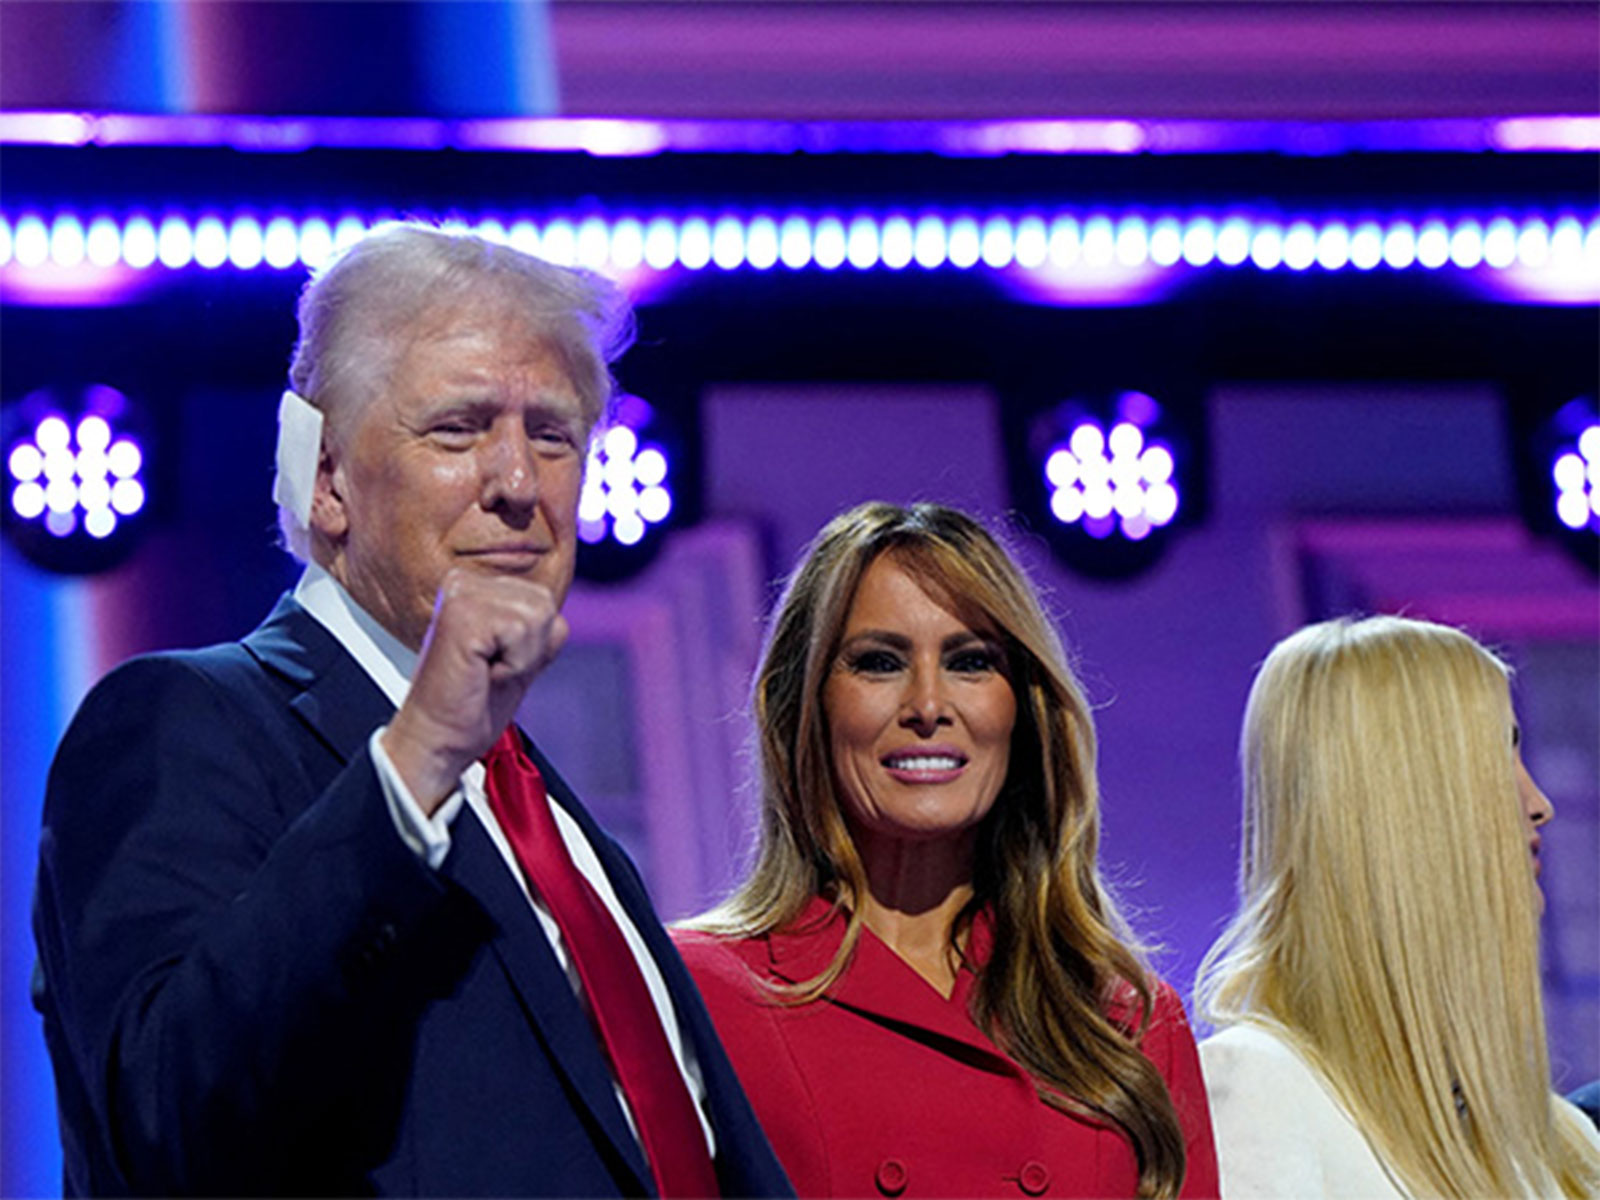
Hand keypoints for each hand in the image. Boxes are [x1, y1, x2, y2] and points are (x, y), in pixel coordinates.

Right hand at [381, 568, 568, 812]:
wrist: (438, 740)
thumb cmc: (470, 706)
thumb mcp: (517, 656)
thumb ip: (535, 627)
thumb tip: (558, 613)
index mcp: (473, 588)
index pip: (542, 600)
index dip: (533, 645)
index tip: (496, 664)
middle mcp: (463, 583)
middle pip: (544, 604)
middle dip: (530, 649)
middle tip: (491, 670)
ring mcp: (461, 594)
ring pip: (538, 615)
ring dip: (521, 657)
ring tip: (486, 671)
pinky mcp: (463, 614)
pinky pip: (523, 629)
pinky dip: (514, 663)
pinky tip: (482, 673)